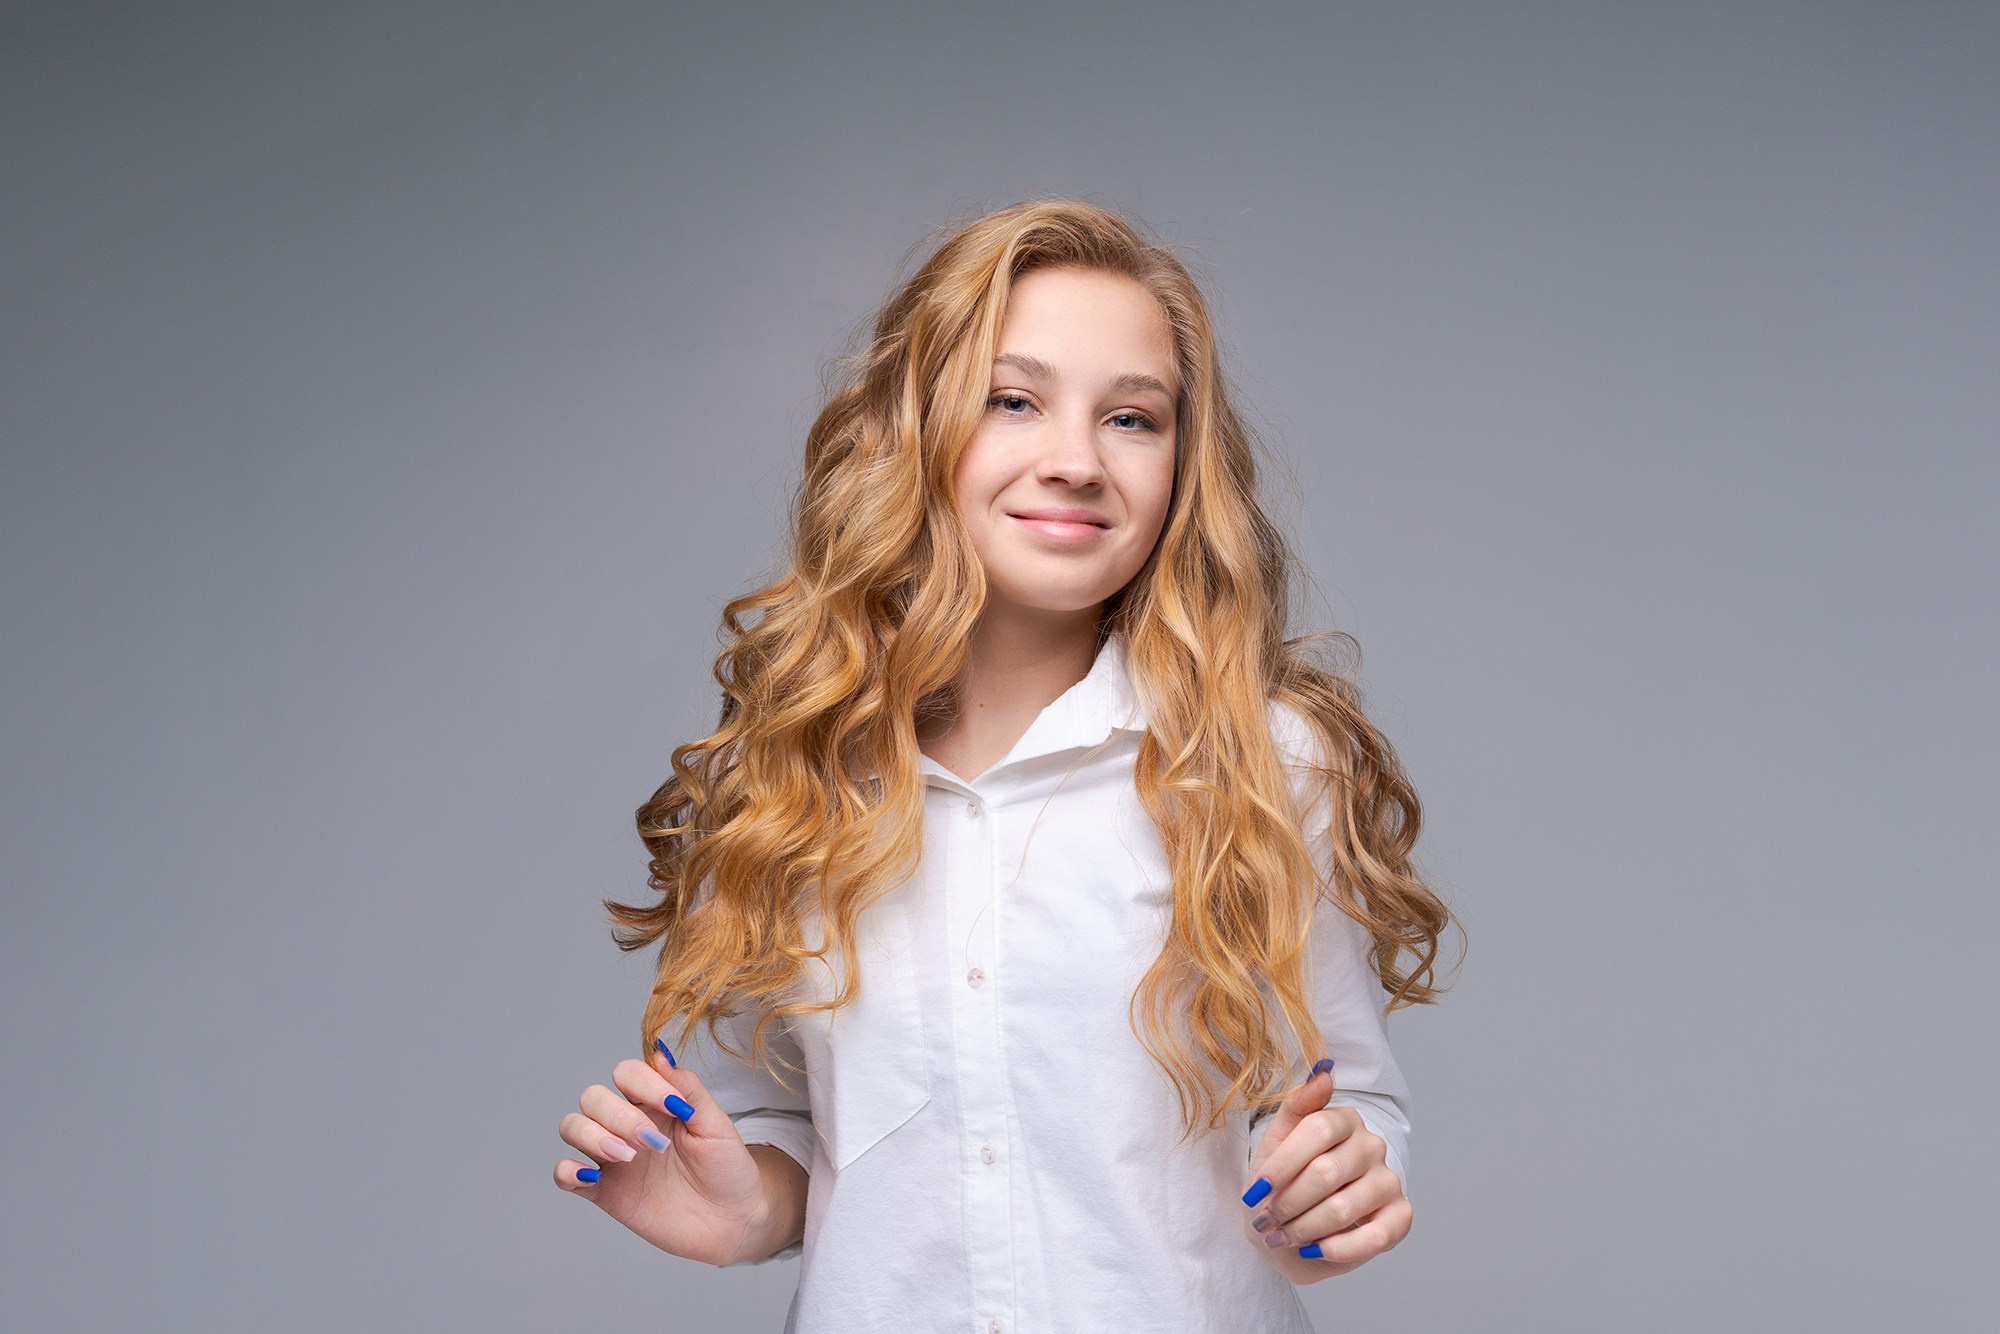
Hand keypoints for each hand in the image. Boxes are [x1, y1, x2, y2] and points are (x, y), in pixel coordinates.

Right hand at [553, 1040, 793, 1265]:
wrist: (733, 1219)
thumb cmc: (727, 1167)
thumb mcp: (716, 1124)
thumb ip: (688, 1088)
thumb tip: (659, 1053)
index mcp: (654, 1103)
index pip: (626, 1072)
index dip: (643, 1082)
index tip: (674, 1107)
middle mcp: (627, 1125)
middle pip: (593, 1097)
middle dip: (619, 1115)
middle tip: (653, 1143)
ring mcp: (613, 1158)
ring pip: (572, 1127)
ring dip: (592, 1136)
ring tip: (627, 1156)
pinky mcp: (604, 1192)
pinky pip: (565, 1175)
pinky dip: (566, 1171)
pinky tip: (591, 1175)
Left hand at [1239, 1060, 1412, 1280]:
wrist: (1293, 1229)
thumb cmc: (1284, 1183)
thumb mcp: (1277, 1143)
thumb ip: (1295, 1106)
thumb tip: (1323, 1070)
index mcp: (1343, 1119)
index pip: (1316, 1130)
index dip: (1282, 1165)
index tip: (1255, 1192)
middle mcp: (1372, 1145)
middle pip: (1326, 1172)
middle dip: (1288, 1202)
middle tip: (1266, 1220)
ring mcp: (1389, 1180)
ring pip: (1344, 1208)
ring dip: (1304, 1228)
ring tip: (1283, 1237)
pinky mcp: (1400, 1216)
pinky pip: (1375, 1237)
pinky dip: (1338, 1249)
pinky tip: (1316, 1249)